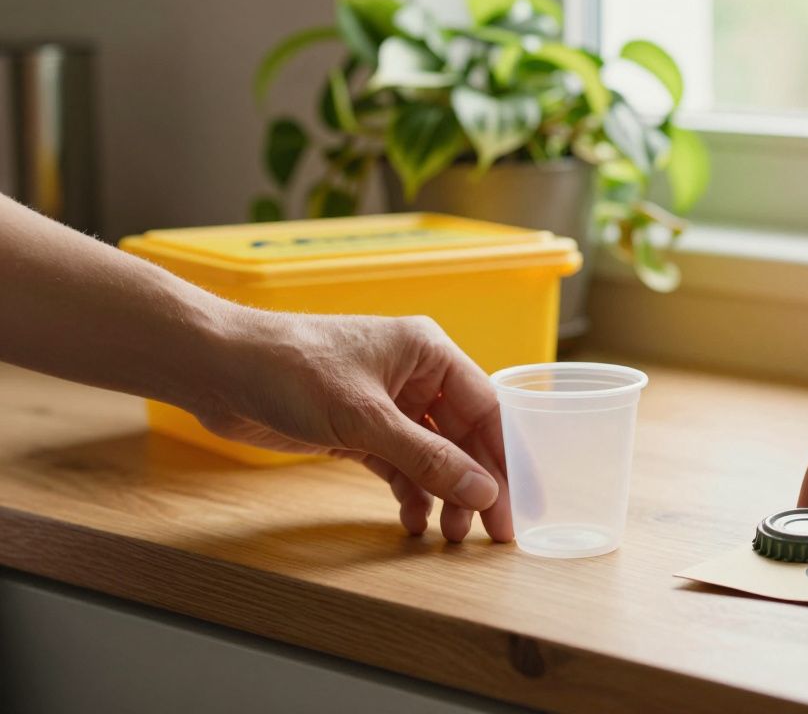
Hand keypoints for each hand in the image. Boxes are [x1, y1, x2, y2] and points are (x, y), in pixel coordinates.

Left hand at [193, 310, 509, 541]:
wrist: (217, 368)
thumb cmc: (290, 368)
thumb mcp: (365, 418)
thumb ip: (427, 457)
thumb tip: (482, 492)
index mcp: (429, 353)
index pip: (486, 410)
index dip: (502, 461)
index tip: (511, 507)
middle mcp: (414, 375)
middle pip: (462, 437)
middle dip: (472, 485)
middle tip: (485, 532)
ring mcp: (386, 402)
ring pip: (431, 455)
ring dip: (441, 493)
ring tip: (446, 533)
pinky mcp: (358, 428)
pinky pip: (398, 463)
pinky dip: (408, 491)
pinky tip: (412, 519)